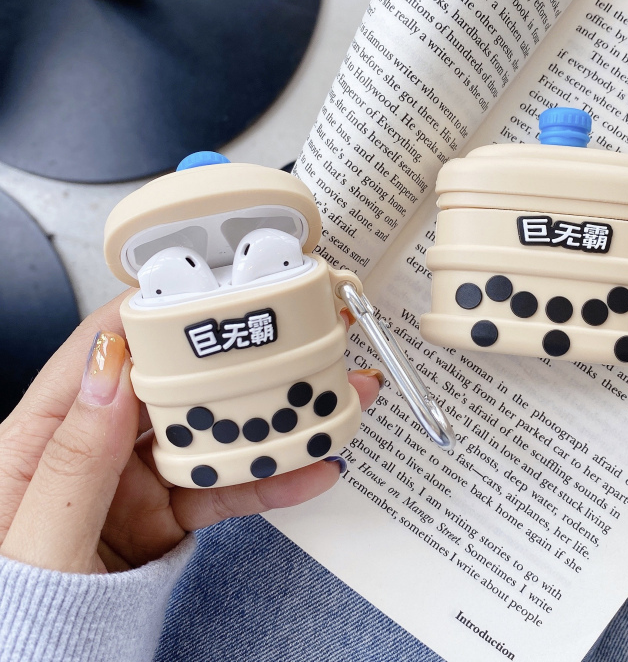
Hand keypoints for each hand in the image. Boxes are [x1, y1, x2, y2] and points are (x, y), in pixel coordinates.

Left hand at [0, 293, 380, 574]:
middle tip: (289, 345)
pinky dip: (269, 479)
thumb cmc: (17, 612)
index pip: (101, 350)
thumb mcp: (38, 540)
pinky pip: (224, 485)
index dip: (154, 316)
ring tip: (320, 404)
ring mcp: (135, 476)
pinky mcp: (168, 508)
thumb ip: (75, 459)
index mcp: (43, 433)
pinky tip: (308, 470)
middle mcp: (95, 442)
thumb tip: (110, 369)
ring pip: (209, 430)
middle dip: (232, 361)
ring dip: (268, 418)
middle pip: (171, 383)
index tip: (208, 293)